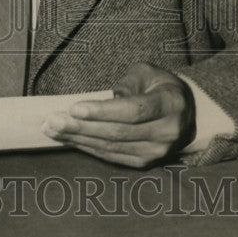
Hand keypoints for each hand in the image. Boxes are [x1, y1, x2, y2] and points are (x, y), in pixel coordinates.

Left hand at [42, 63, 195, 167]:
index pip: (133, 112)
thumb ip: (126, 84)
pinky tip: (69, 139)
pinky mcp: (144, 163)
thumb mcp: (146, 73)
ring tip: (52, 129)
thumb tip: (99, 102)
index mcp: (169, 105)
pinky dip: (88, 148)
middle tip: (52, 120)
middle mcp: (166, 133)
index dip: (102, 111)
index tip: (74, 108)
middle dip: (81, 127)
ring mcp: (156, 152)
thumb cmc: (159, 86)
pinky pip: (111, 156)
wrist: (185, 113)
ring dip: (78, 139)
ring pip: (111, 148)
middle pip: (117, 133)